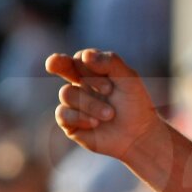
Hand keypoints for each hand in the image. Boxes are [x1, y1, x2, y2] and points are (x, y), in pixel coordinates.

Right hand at [46, 49, 161, 159]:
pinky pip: (62, 114)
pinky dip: (79, 117)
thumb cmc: (135, 105)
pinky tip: (95, 123)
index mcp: (93, 72)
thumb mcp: (128, 79)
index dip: (85, 63)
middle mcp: (80, 85)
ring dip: (90, 104)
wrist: (138, 135)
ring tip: (110, 114)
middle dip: (56, 63)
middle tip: (52, 63)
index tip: (96, 68)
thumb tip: (85, 56)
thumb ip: (110, 62)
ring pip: (66, 93)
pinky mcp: (70, 123)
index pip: (79, 59)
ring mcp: (73, 104)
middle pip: (62, 67)